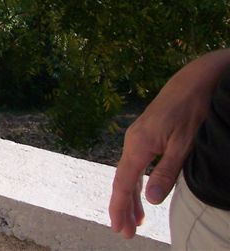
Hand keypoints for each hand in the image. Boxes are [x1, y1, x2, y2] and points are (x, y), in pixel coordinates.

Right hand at [108, 49, 229, 238]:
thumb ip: (166, 173)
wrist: (194, 81)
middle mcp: (132, 141)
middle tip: (126, 232)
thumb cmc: (190, 112)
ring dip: (130, 197)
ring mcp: (138, 137)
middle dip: (123, 207)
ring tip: (135, 220)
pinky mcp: (146, 135)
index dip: (121, 207)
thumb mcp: (183, 146)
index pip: (123, 183)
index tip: (121, 228)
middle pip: (122, 180)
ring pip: (128, 173)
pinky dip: (136, 182)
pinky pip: (135, 164)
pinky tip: (142, 192)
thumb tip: (149, 199)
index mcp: (138, 145)